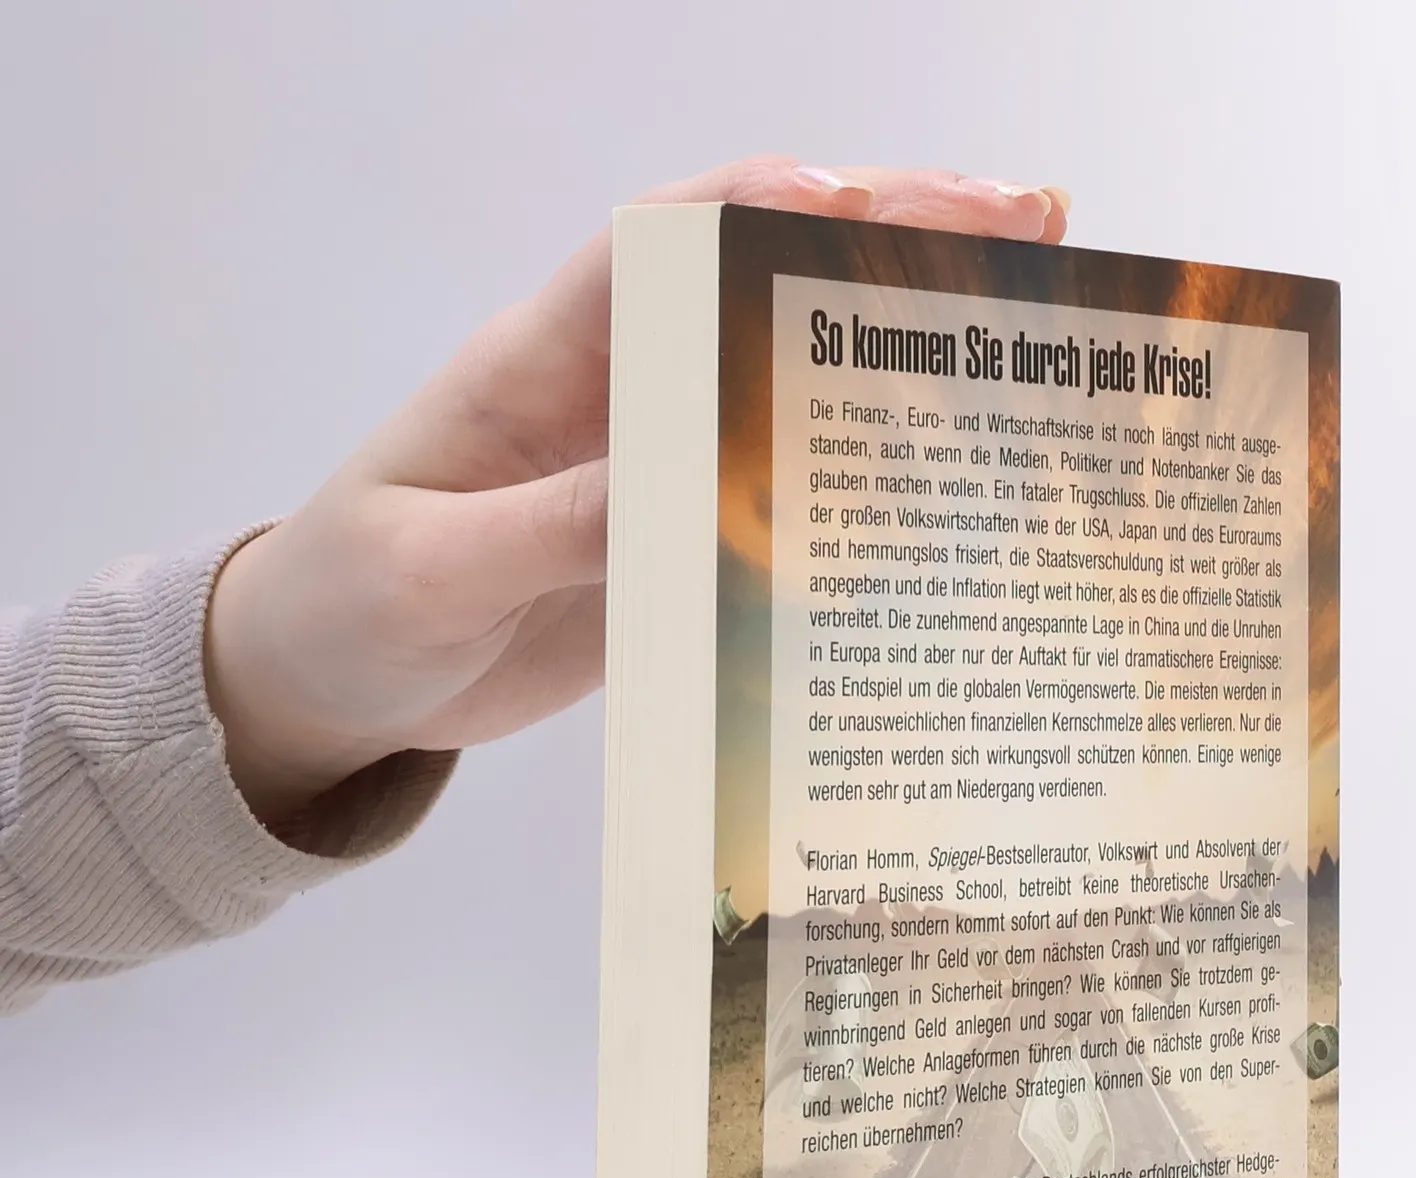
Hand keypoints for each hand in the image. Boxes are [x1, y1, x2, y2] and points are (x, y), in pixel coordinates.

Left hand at [203, 157, 1070, 824]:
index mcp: (544, 360)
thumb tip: (674, 492)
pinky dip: (871, 488)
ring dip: (906, 357)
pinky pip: (785, 503)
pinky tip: (960, 489)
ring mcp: (658, 470)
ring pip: (796, 386)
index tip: (876, 199)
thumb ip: (545, 530)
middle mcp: (619, 394)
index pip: (666, 241)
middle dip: (892, 245)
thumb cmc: (350, 607)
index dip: (772, 203)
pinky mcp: (678, 547)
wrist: (331, 689)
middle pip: (765, 289)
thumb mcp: (431, 571)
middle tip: (1029, 231)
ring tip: (1033, 336)